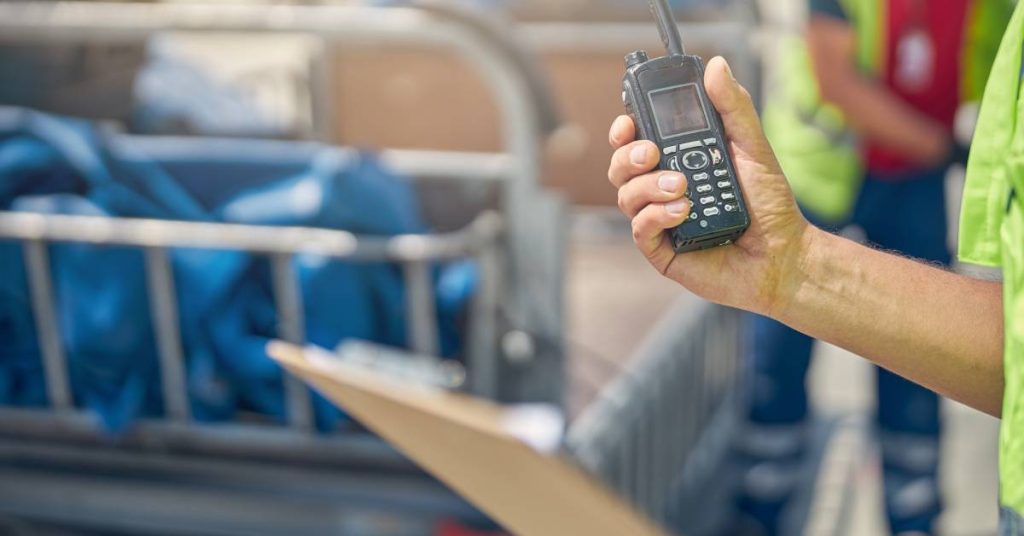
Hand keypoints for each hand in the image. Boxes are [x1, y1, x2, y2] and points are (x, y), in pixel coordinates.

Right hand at [607, 57, 811, 315]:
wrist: (782, 254)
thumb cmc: (769, 205)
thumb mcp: (752, 147)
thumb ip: (733, 107)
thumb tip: (716, 66)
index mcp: (677, 162)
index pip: (635, 142)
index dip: (624, 131)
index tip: (628, 123)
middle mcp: (661, 190)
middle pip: (620, 167)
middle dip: (628, 156)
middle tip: (653, 153)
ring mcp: (659, 221)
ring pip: (626, 196)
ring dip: (649, 186)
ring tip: (683, 187)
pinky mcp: (661, 251)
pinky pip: (639, 229)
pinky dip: (656, 215)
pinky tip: (683, 212)